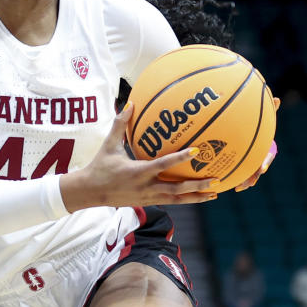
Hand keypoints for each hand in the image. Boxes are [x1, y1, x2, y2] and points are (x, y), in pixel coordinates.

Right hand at [60, 103, 216, 212]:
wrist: (90, 192)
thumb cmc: (99, 166)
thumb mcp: (109, 145)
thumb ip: (120, 124)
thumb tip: (130, 104)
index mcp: (139, 171)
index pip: (164, 164)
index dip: (181, 158)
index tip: (197, 151)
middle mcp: (147, 186)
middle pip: (177, 188)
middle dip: (197, 185)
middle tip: (216, 178)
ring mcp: (148, 197)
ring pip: (178, 199)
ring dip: (197, 196)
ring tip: (215, 193)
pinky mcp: (148, 202)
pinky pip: (171, 201)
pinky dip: (186, 199)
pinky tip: (197, 196)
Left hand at [234, 97, 279, 191]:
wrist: (253, 135)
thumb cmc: (257, 126)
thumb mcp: (262, 119)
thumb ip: (268, 111)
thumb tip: (277, 98)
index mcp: (265, 148)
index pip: (266, 157)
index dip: (264, 163)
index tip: (262, 168)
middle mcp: (259, 157)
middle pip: (257, 169)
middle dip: (254, 176)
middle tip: (250, 183)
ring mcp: (251, 162)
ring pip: (249, 174)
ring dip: (245, 181)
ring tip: (238, 188)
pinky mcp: (242, 164)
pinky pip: (239, 172)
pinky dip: (234, 178)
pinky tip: (226, 183)